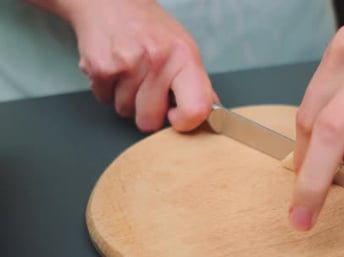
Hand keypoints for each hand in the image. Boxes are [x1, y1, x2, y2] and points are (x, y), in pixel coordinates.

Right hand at [67, 0, 216, 131]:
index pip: (196, 110)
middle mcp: (157, 60)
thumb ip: (196, 83)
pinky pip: (104, 100)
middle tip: (148, 87)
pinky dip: (108, 89)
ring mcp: (126, 64)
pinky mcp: (99, 68)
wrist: (110, 2)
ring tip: (130, 71)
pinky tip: (115, 67)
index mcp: (184, 57)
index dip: (185, 122)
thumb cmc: (150, 27)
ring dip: (126, 98)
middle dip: (147, 111)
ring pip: (125, 111)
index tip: (177, 116)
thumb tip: (209, 115)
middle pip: (150, 121)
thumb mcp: (183, 48)